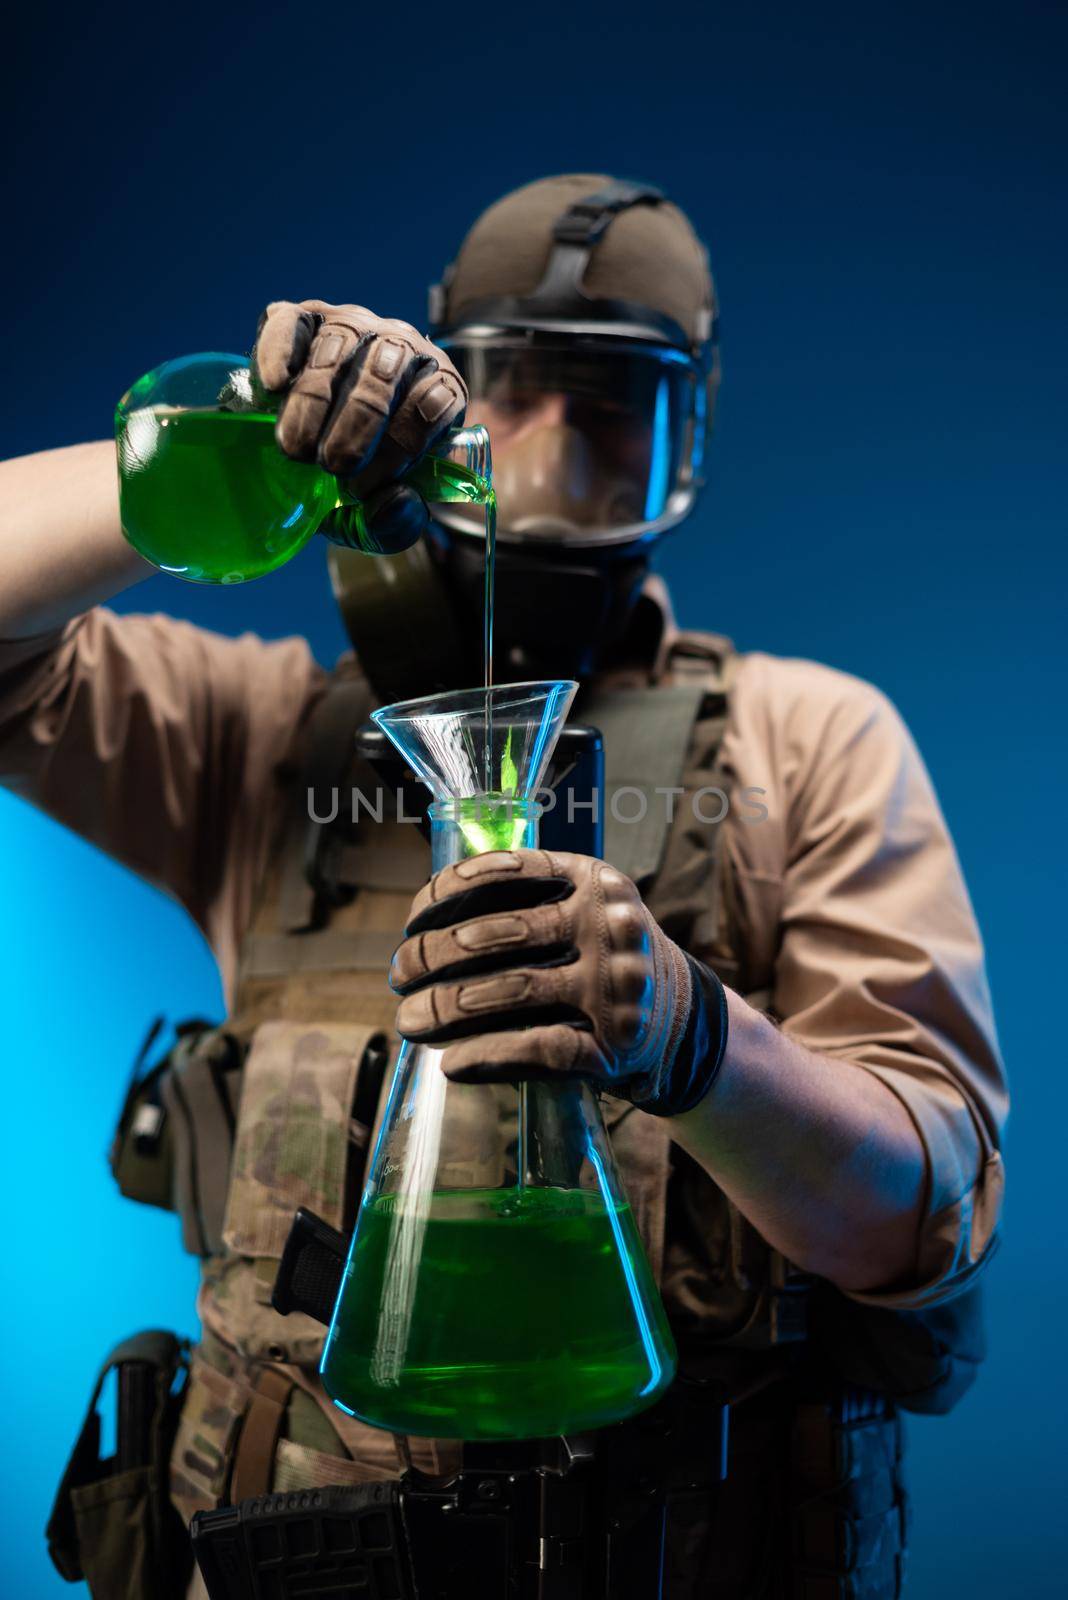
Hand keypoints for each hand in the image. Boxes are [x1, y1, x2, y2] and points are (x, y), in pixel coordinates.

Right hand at [253, 299, 467, 552]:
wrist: (309, 444)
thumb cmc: (354, 475)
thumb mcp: (375, 512)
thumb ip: (392, 524)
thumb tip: (396, 504)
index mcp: (438, 386)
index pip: (435, 402)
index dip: (401, 447)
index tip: (362, 486)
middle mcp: (401, 346)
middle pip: (385, 371)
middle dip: (357, 425)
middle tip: (330, 465)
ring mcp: (353, 324)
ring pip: (341, 345)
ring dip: (315, 400)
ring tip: (296, 446)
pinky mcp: (303, 318)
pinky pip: (293, 322)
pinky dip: (281, 351)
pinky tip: (275, 386)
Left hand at [390, 849, 728, 1115]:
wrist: (684, 1020)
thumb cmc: (606, 958)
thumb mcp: (585, 908)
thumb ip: (527, 898)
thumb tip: (428, 916)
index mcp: (595, 880)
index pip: (507, 871)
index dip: (446, 892)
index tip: (411, 920)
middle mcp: (610, 926)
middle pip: (499, 934)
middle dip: (432, 955)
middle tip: (398, 973)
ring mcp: (615, 986)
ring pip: (511, 992)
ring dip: (445, 1008)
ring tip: (409, 1019)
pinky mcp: (614, 1045)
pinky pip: (538, 1050)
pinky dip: (487, 1057)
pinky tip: (451, 1064)